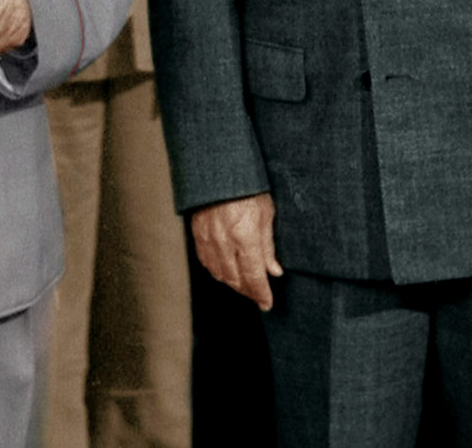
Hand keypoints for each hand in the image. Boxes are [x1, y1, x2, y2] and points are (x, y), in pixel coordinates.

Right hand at [191, 193, 282, 309]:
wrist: (219, 168)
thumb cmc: (248, 187)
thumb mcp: (266, 213)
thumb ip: (268, 245)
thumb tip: (274, 271)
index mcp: (245, 236)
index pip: (254, 277)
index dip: (261, 294)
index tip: (267, 304)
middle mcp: (224, 242)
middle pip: (236, 280)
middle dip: (249, 292)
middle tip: (259, 296)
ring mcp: (208, 239)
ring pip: (220, 275)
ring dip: (234, 284)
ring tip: (245, 285)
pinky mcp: (198, 235)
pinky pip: (207, 263)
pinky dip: (218, 272)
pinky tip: (227, 271)